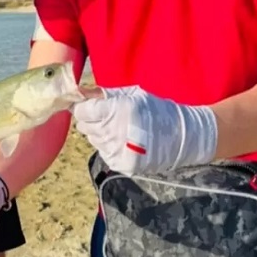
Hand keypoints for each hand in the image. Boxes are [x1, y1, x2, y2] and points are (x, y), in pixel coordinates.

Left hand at [72, 86, 217, 174]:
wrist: (179, 136)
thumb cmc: (153, 110)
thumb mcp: (129, 94)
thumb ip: (101, 94)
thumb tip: (76, 92)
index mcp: (116, 110)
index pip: (81, 111)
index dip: (83, 108)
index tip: (89, 106)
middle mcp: (114, 131)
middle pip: (84, 126)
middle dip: (91, 120)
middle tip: (106, 117)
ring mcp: (117, 150)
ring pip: (92, 140)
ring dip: (100, 133)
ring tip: (119, 129)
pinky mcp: (121, 164)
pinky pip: (102, 152)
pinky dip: (108, 146)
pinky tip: (123, 140)